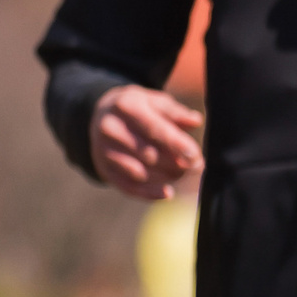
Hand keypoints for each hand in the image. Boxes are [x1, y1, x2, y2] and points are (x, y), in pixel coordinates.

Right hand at [89, 85, 204, 199]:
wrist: (101, 116)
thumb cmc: (138, 109)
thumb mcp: (155, 102)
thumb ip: (176, 113)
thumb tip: (195, 121)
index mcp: (125, 106)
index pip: (154, 129)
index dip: (177, 145)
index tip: (195, 157)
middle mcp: (110, 128)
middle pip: (149, 154)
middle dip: (175, 163)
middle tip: (195, 165)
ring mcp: (103, 150)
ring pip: (140, 172)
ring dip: (166, 177)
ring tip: (180, 172)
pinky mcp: (103, 168)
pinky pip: (128, 186)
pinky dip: (149, 192)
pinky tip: (167, 193)